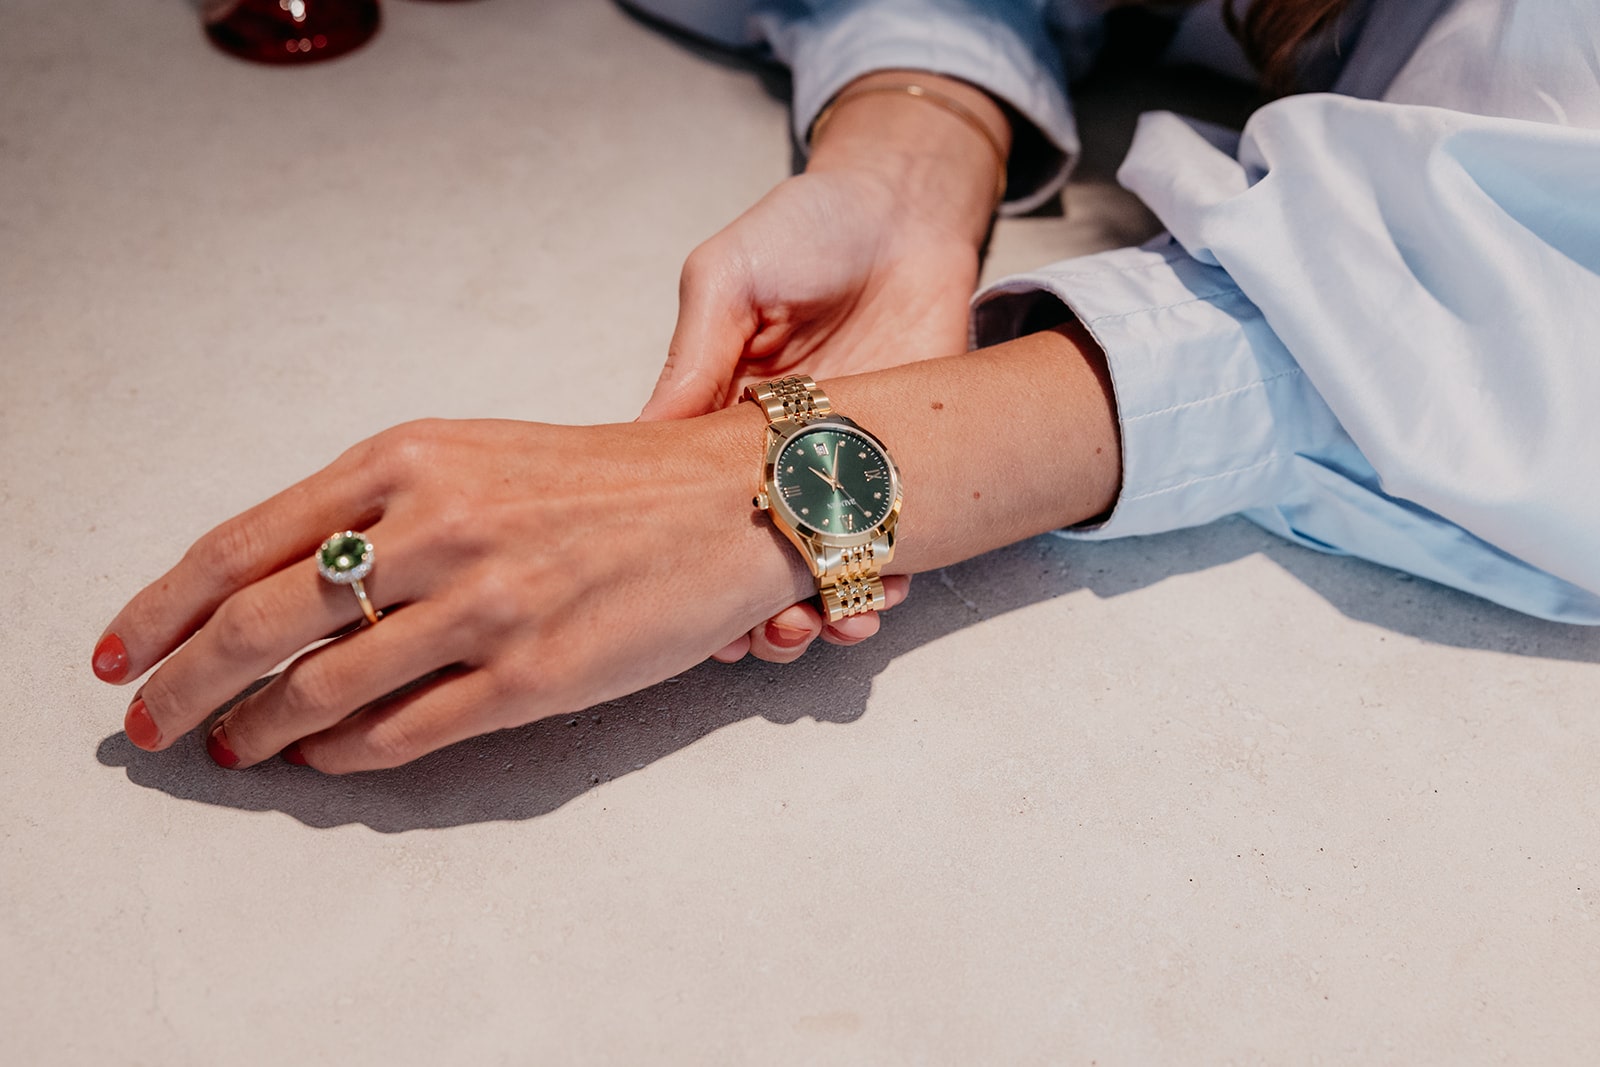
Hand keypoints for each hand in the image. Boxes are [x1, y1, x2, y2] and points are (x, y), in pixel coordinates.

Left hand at [93, 414, 807, 772]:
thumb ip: (376, 506)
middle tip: (147, 723)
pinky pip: (406, 731)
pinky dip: (344, 753)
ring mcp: (488, 604)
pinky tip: (321, 756)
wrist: (730, 499)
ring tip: (231, 747)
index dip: (162, 607)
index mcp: (409, 459)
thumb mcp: (475, 455)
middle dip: (182, 684)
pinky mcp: (537, 674)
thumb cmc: (603, 477)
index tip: (119, 652)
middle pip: (259, 622)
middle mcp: (439, 526)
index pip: (242, 543)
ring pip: (323, 687)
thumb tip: (277, 587)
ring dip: (256, 729)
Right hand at [641, 72, 1007, 662]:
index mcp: (714, 419)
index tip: (678, 610)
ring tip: (810, 626)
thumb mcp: (727, 279)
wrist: (906, 205)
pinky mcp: (901, 465)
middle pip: (750, 560)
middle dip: (747, 612)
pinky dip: (885, 579)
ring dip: (812, 611)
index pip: (684, 511)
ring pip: (817, 566)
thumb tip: (641, 437)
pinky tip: (881, 596)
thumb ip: (693, 357)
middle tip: (755, 635)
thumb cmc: (806, 225)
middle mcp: (772, 457)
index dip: (680, 567)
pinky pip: (891, 541)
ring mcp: (840, 467)